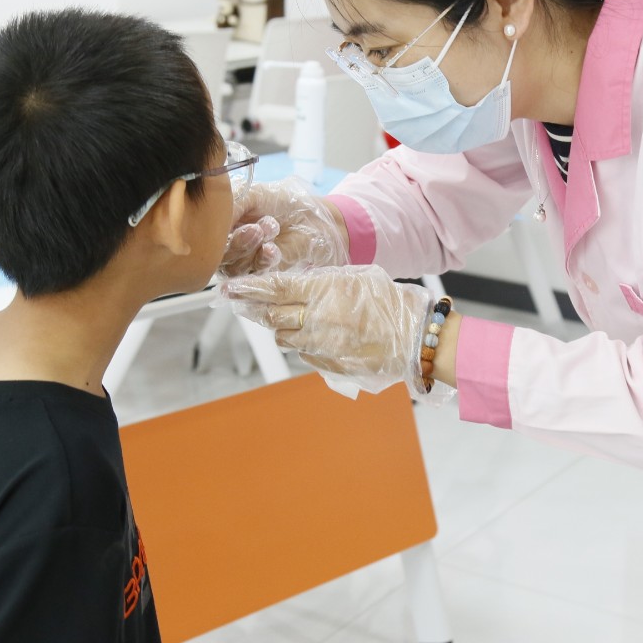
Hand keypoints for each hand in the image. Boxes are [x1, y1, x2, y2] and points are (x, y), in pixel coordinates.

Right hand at [223, 178, 349, 276]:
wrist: (314, 216)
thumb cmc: (284, 202)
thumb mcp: (255, 193)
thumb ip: (232, 203)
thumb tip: (212, 218)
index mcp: (221, 225)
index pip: (206, 236)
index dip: (214, 232)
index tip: (231, 220)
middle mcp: (228, 246)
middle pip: (218, 256)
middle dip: (237, 242)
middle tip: (256, 228)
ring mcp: (244, 263)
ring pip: (233, 267)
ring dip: (252, 248)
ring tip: (271, 227)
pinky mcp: (262, 276)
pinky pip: (255, 275)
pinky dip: (264, 260)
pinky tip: (273, 249)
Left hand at [223, 265, 437, 396]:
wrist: (414, 336)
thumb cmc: (390, 301)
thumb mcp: (355, 277)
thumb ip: (323, 281)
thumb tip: (297, 284)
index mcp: (322, 292)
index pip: (273, 289)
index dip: (247, 289)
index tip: (228, 288)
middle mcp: (316, 320)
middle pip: (271, 316)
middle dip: (258, 310)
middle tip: (248, 304)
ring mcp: (320, 345)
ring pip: (284, 337)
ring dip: (282, 328)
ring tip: (293, 319)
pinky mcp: (328, 364)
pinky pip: (304, 354)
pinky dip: (304, 345)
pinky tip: (318, 336)